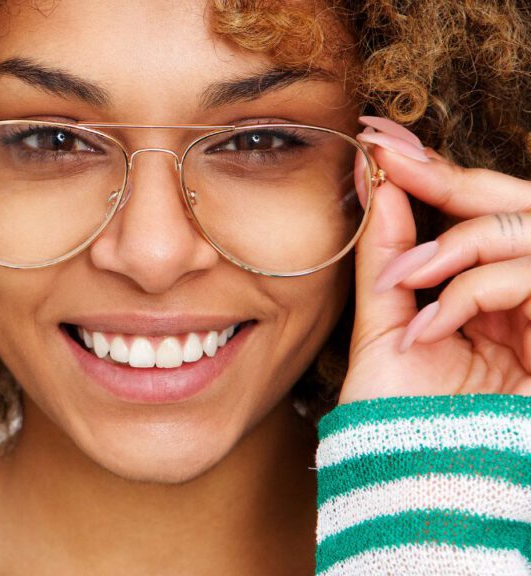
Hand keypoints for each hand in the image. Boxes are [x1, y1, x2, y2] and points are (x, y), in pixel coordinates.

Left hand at [339, 116, 530, 403]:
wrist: (419, 480)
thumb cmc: (404, 414)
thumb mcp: (386, 324)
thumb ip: (390, 258)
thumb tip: (382, 188)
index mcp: (486, 289)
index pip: (473, 212)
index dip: (433, 171)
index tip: (378, 137)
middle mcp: (524, 294)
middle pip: (514, 204)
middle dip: (449, 177)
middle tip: (385, 155)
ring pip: (526, 232)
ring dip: (457, 249)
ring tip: (406, 283)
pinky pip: (529, 279)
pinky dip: (474, 293)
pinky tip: (428, 328)